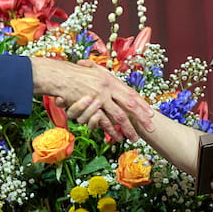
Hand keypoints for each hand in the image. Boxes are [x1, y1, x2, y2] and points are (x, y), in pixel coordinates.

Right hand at [30, 58, 152, 139]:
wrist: (60, 75)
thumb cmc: (75, 74)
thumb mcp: (94, 73)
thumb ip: (105, 80)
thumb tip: (114, 86)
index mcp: (111, 80)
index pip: (130, 93)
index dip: (141, 104)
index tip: (150, 113)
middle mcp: (109, 87)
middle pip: (130, 104)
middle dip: (141, 117)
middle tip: (151, 127)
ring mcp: (101, 96)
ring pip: (120, 115)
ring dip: (128, 128)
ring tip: (135, 138)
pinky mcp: (91, 105)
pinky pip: (105, 121)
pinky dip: (112, 130)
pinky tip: (117, 138)